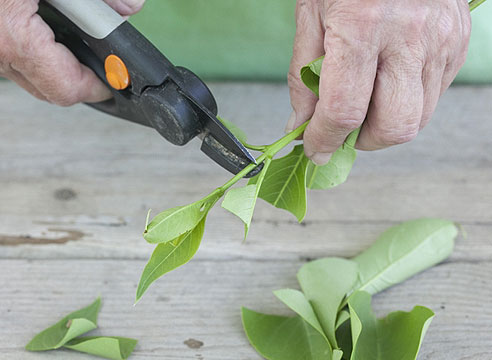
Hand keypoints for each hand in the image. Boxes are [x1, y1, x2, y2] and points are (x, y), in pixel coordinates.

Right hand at [0, 0, 144, 105]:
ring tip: (69, 33)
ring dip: (54, 61)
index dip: (97, 87)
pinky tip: (40, 20)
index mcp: (13, 38)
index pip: (66, 88)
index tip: (114, 80)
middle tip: (97, 59)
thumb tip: (129, 8)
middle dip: (78, 76)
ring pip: (27, 74)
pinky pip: (10, 56)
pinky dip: (32, 45)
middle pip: (48, 88)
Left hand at [286, 0, 470, 164]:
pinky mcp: (457, 44)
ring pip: (417, 118)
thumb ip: (303, 78)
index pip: (345, 110)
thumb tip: (300, 127)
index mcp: (362, 26)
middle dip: (363, 141)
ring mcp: (441, 42)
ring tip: (366, 103)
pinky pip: (433, 96)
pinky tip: (388, 82)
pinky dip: (406, 103)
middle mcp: (409, 37)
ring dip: (385, 124)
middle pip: (394, 127)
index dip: (324, 139)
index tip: (315, 149)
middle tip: (344, 128)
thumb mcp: (311, 16)